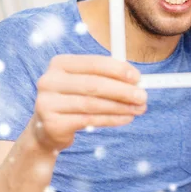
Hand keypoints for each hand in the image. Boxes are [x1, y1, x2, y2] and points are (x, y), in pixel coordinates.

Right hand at [31, 55, 146, 151]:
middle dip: (123, 91)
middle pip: (94, 84)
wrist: (49, 128)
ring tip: (138, 109)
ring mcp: (47, 103)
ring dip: (120, 107)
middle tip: (143, 96)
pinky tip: (126, 118)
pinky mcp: (52, 124)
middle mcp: (50, 81)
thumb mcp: (87, 82)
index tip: (138, 77)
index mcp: (60, 63)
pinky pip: (88, 120)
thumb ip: (108, 77)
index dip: (118, 69)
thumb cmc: (75, 98)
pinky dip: (111, 119)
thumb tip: (137, 80)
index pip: (94, 63)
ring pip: (93, 104)